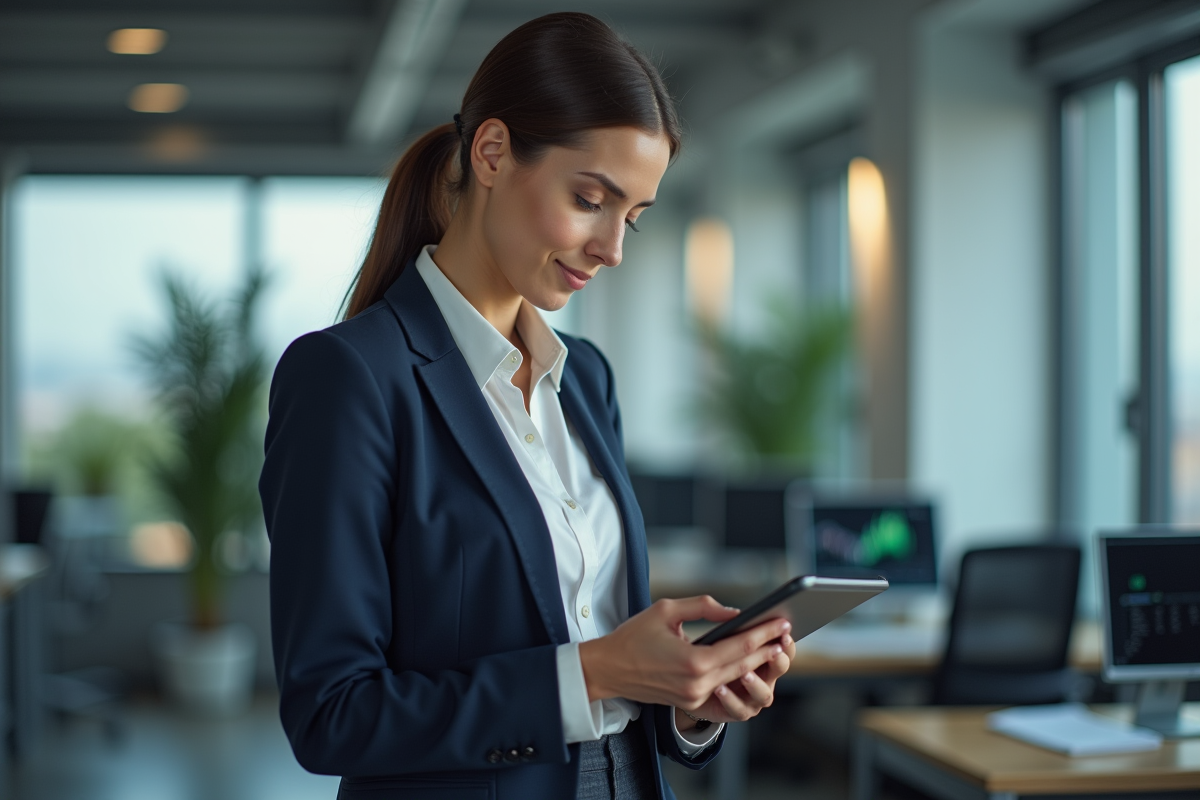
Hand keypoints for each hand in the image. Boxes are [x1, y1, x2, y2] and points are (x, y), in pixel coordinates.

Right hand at [578, 596, 791, 714]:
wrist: (608, 670)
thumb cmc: (633, 637)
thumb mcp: (667, 610)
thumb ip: (703, 607)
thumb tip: (734, 612)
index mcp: (694, 662)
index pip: (740, 646)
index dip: (764, 633)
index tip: (782, 621)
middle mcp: (698, 684)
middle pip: (744, 665)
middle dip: (767, 648)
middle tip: (785, 632)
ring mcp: (695, 697)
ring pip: (735, 677)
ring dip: (755, 662)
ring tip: (772, 645)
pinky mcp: (690, 701)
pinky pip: (721, 686)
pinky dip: (736, 672)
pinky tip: (748, 660)